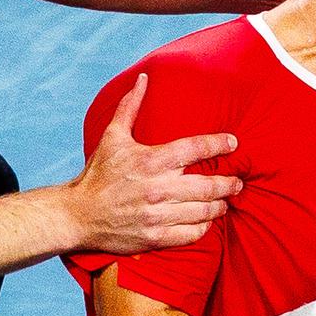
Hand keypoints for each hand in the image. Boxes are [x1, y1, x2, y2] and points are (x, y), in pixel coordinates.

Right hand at [63, 73, 242, 254]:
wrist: (78, 214)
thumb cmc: (98, 175)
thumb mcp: (112, 137)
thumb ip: (130, 107)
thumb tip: (143, 78)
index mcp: (151, 160)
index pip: (196, 148)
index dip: (219, 144)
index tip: (233, 143)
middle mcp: (158, 187)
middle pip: (208, 185)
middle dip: (229, 183)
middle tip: (237, 182)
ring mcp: (157, 214)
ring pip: (203, 211)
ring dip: (219, 206)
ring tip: (225, 202)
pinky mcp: (154, 236)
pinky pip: (190, 234)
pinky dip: (203, 227)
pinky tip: (206, 221)